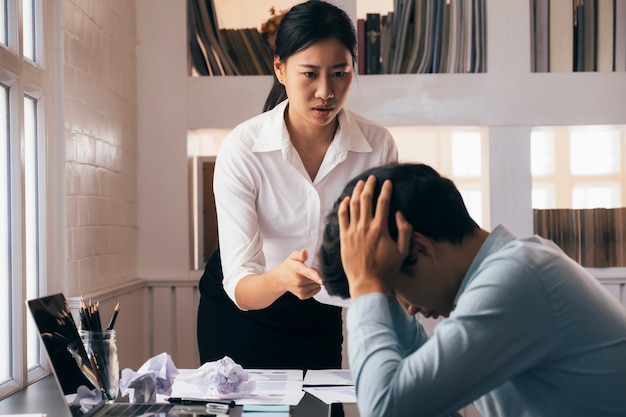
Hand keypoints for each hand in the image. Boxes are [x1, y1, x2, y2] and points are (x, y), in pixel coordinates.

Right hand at [277, 249, 322, 299]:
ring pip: (317, 284)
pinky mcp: (303, 296)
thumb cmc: (289, 267)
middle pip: (317, 277)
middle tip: (306, 271)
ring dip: (314, 280)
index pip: (308, 273)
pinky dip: (314, 286)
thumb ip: (300, 254)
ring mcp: (301, 290)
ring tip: (304, 277)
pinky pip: (316, 290)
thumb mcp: (293, 257)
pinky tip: (306, 283)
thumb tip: (304, 252)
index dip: (316, 276)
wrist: (280, 279)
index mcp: (297, 269)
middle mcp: (299, 281)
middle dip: (315, 273)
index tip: (321, 279)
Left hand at [338, 176, 411, 298]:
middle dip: (370, 186)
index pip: (383, 203)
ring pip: (354, 205)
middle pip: (366, 199)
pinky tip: (347, 199)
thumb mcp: (403, 251)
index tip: (387, 182)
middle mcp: (365, 227)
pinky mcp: (344, 237)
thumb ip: (404, 230)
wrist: (367, 283)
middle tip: (372, 178)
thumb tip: (400, 214)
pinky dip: (344, 205)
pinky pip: (342, 217)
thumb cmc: (387, 268)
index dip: (385, 190)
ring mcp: (353, 231)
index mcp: (381, 229)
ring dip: (357, 192)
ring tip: (361, 183)